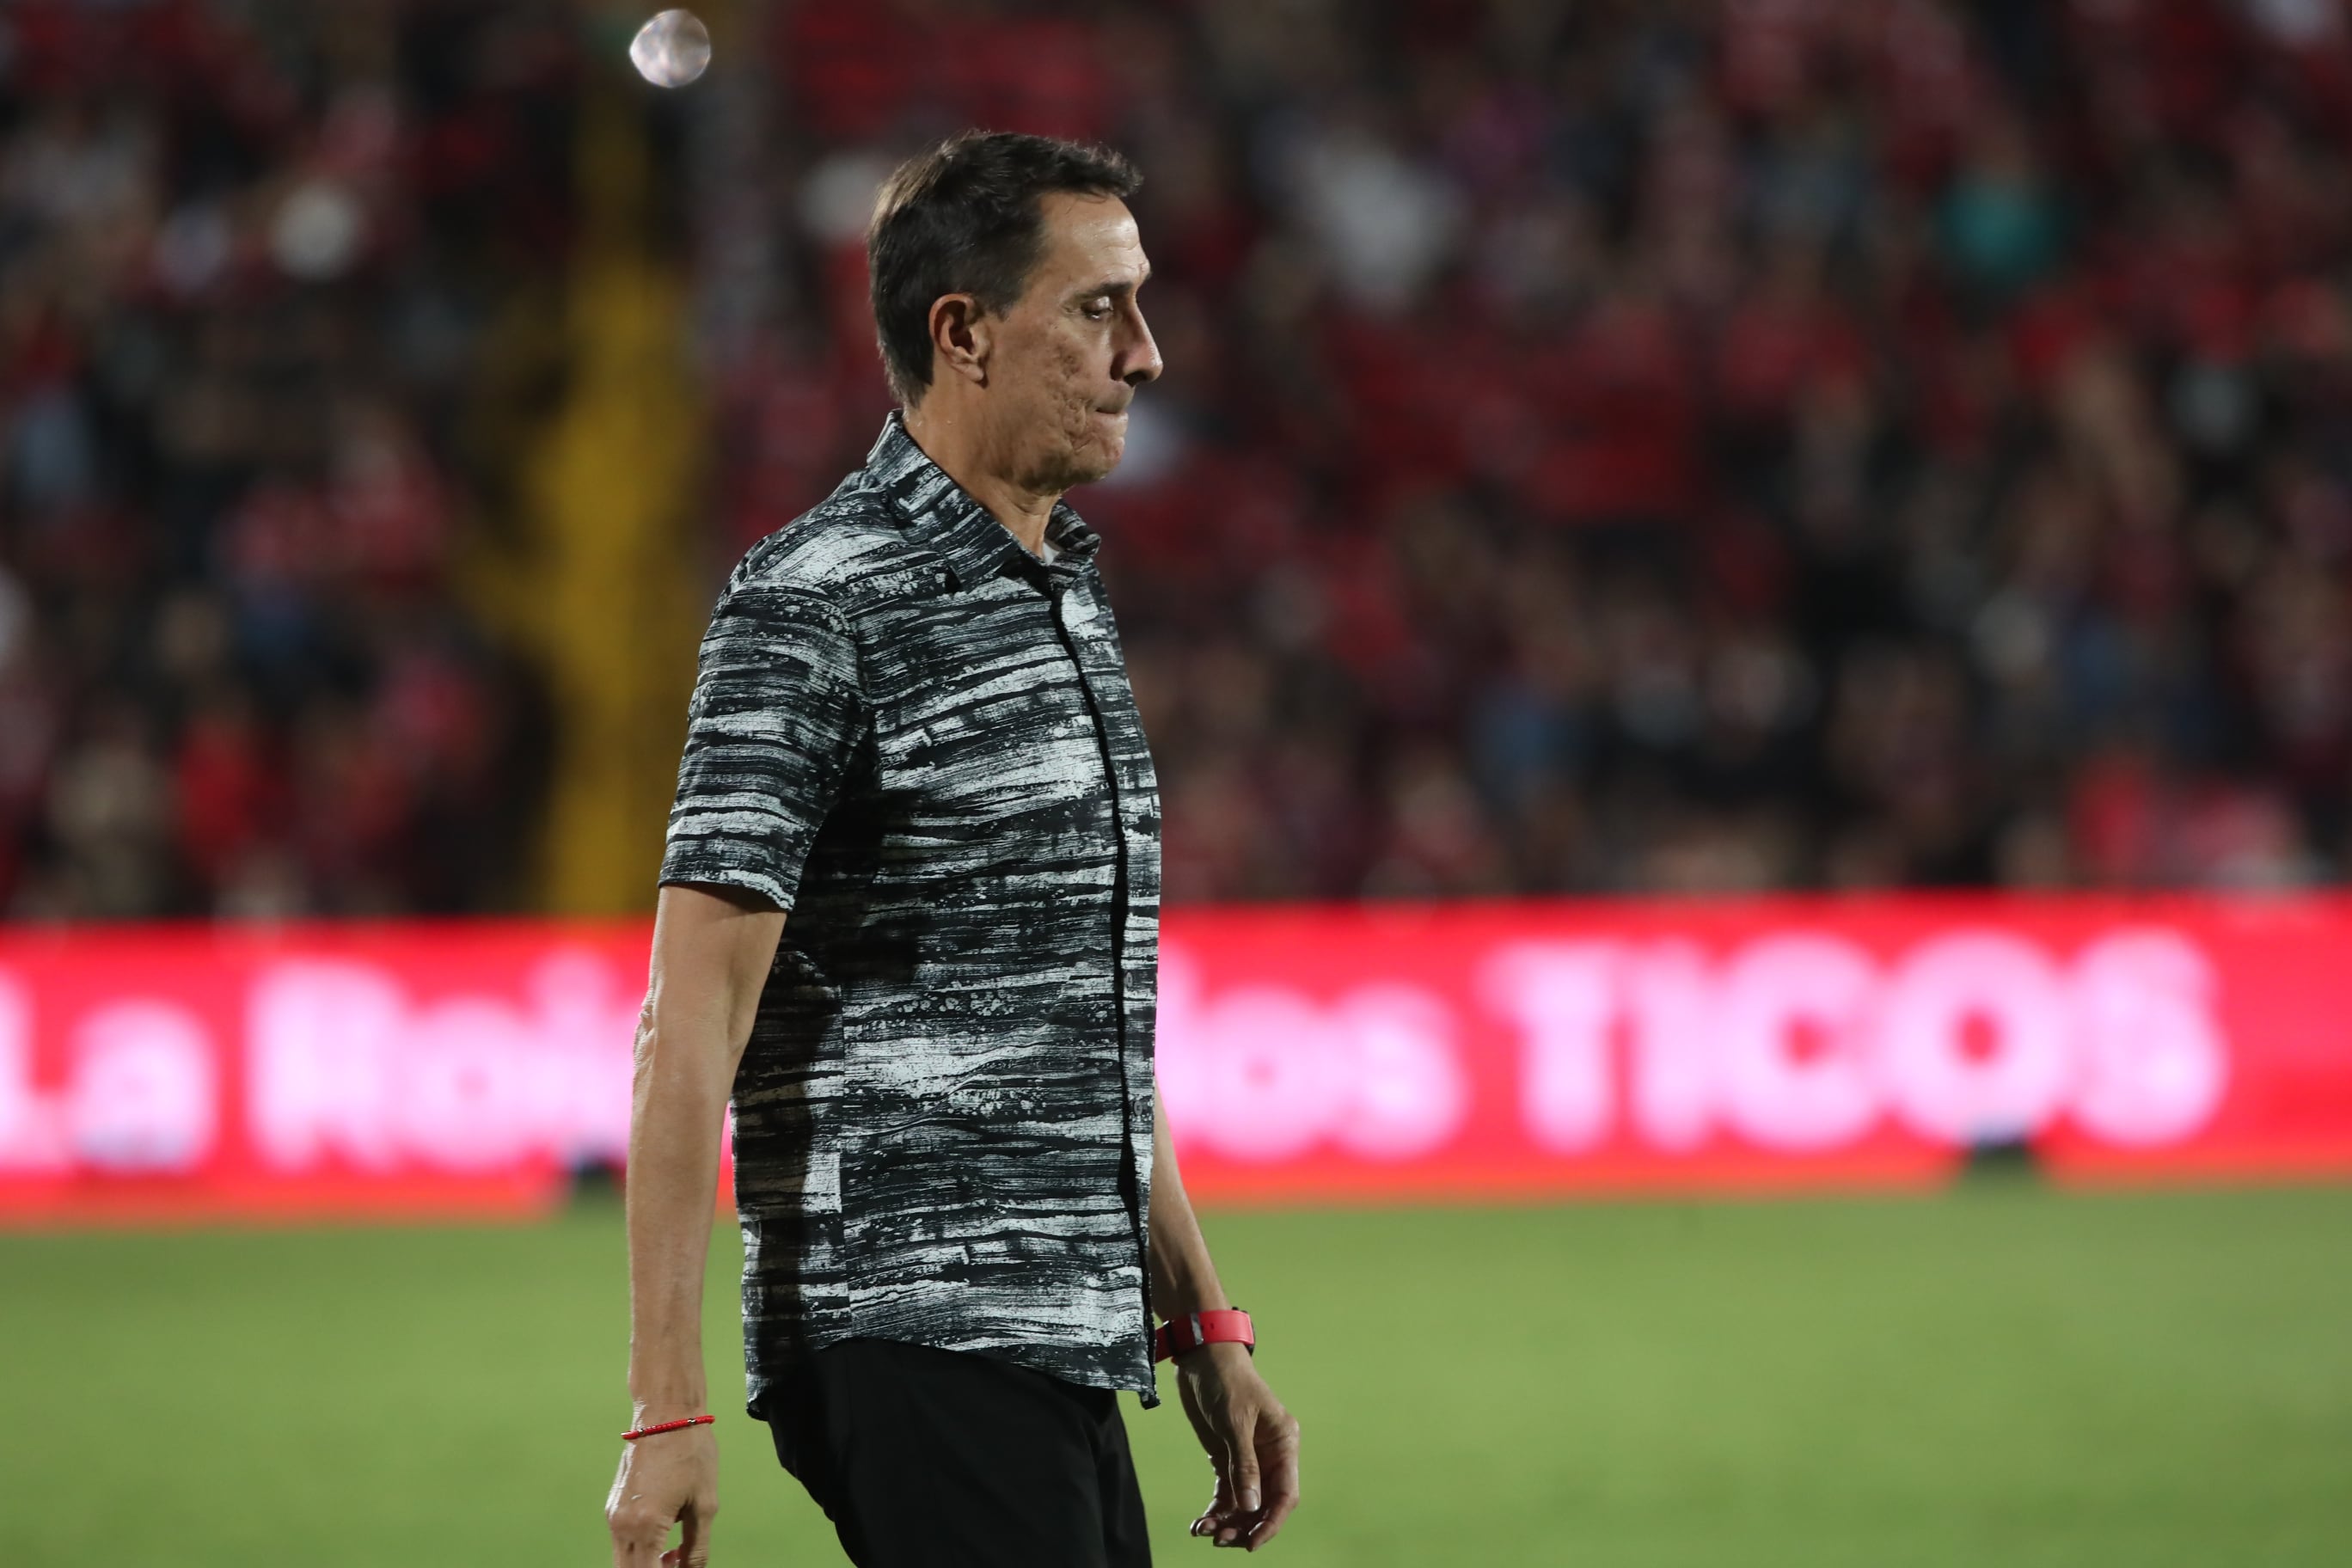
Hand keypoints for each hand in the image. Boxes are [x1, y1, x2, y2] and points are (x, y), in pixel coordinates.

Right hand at [606, 1422, 719, 1566]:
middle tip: (680, 1564)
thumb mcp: (705, 1504)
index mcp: (646, 1526)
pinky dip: (640, 1550)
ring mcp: (613, 1516)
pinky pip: (622, 1542)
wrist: (666, 1415)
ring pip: (624, 1561)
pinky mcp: (612, 1507)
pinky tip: (665, 1542)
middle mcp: (622, 1525)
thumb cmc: (691, 1454)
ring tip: (676, 1554)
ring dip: (647, 1565)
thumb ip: (697, 1547)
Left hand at [1174, 1342, 1300, 1549]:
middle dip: (1245, 1525)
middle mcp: (1270, 1455)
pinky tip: (1200, 1523)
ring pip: (1244, 1503)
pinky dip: (1216, 1510)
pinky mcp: (1226, 1458)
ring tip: (1204, 1531)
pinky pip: (1226, 1492)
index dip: (1271, 1522)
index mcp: (1284, 1444)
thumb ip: (1244, 1465)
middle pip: (1264, 1504)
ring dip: (1228, 1521)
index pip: (1285, 1494)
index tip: (1251, 1543)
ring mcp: (1248, 1458)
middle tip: (1221, 1539)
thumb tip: (1251, 1506)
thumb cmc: (1226, 1381)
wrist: (1202, 1356)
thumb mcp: (1235, 1422)